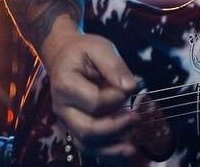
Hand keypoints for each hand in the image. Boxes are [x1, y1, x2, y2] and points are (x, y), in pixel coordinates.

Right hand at [42, 29, 145, 160]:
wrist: (64, 55)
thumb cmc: (83, 51)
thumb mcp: (100, 48)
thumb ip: (114, 65)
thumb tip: (130, 88)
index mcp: (65, 84)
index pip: (94, 101)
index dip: (116, 98)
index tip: (129, 88)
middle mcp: (62, 107)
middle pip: (87, 128)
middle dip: (115, 128)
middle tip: (136, 117)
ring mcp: (67, 120)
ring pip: (86, 143)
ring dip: (111, 148)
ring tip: (133, 147)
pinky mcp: (74, 127)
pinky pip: (88, 146)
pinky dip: (106, 152)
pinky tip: (124, 151)